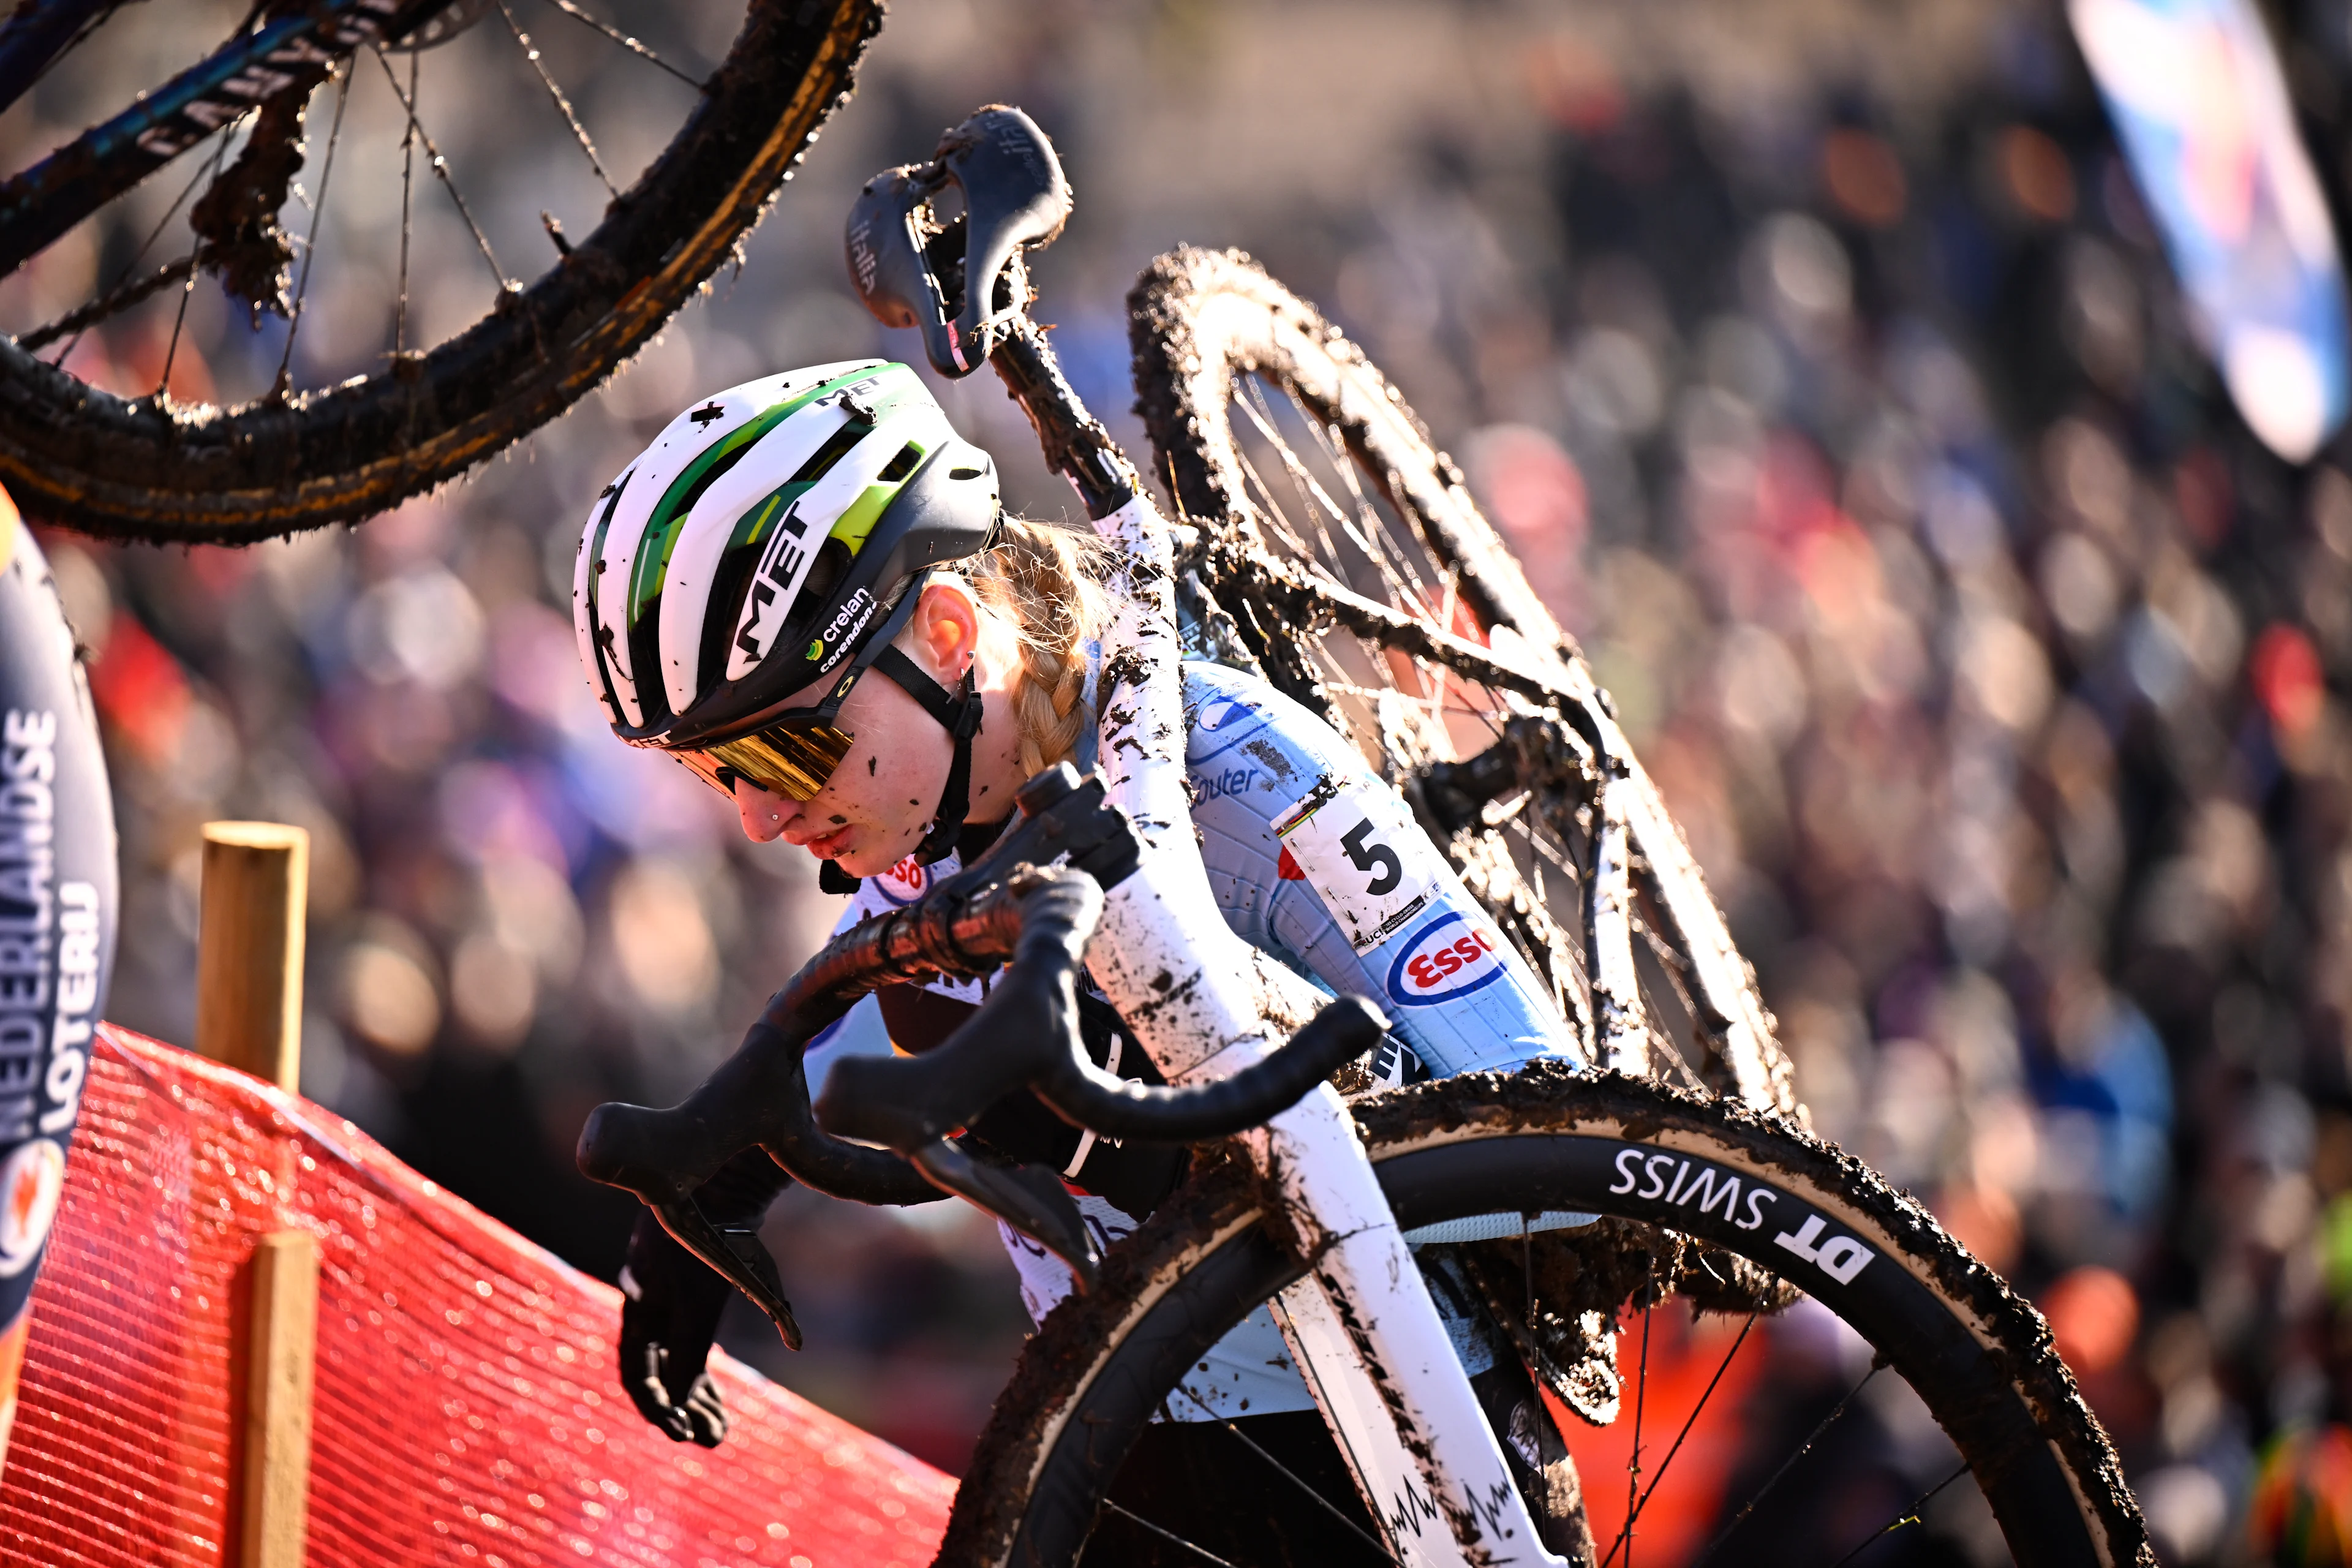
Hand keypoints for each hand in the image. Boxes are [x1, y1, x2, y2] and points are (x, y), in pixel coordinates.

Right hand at [617, 1212, 734, 1445]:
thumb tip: (687, 1403)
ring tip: (721, 1430)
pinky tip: (714, 1394)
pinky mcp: (695, 1283)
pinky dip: (702, 1367)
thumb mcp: (695, 1300)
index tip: (684, 1433)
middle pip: (658, 1369)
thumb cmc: (707, 1237)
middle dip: (683, 1408)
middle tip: (711, 1439)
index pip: (636, 1371)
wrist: (726, 1175)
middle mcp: (648, 1301)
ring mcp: (670, 1291)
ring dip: (697, 1395)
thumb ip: (690, 1351)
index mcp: (637, 1304)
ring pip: (676, 1356)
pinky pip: (691, 1337)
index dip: (658, 1406)